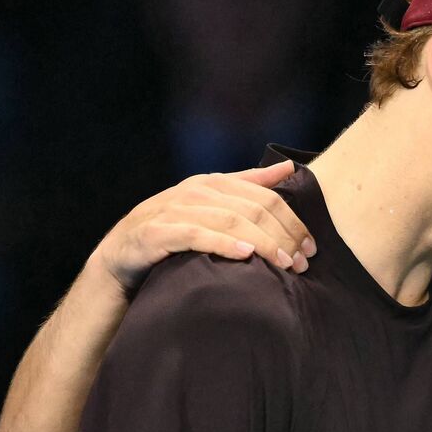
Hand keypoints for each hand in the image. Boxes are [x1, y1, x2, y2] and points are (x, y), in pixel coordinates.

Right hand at [90, 160, 314, 292]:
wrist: (119, 258)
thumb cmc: (172, 232)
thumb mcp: (212, 205)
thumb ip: (249, 185)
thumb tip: (289, 168)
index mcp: (213, 184)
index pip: (265, 198)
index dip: (292, 222)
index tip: (311, 248)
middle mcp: (194, 192)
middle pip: (253, 210)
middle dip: (283, 236)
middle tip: (302, 262)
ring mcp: (173, 210)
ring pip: (229, 221)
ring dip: (262, 243)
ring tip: (284, 263)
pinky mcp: (155, 232)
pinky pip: (194, 235)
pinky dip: (222, 243)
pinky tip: (244, 255)